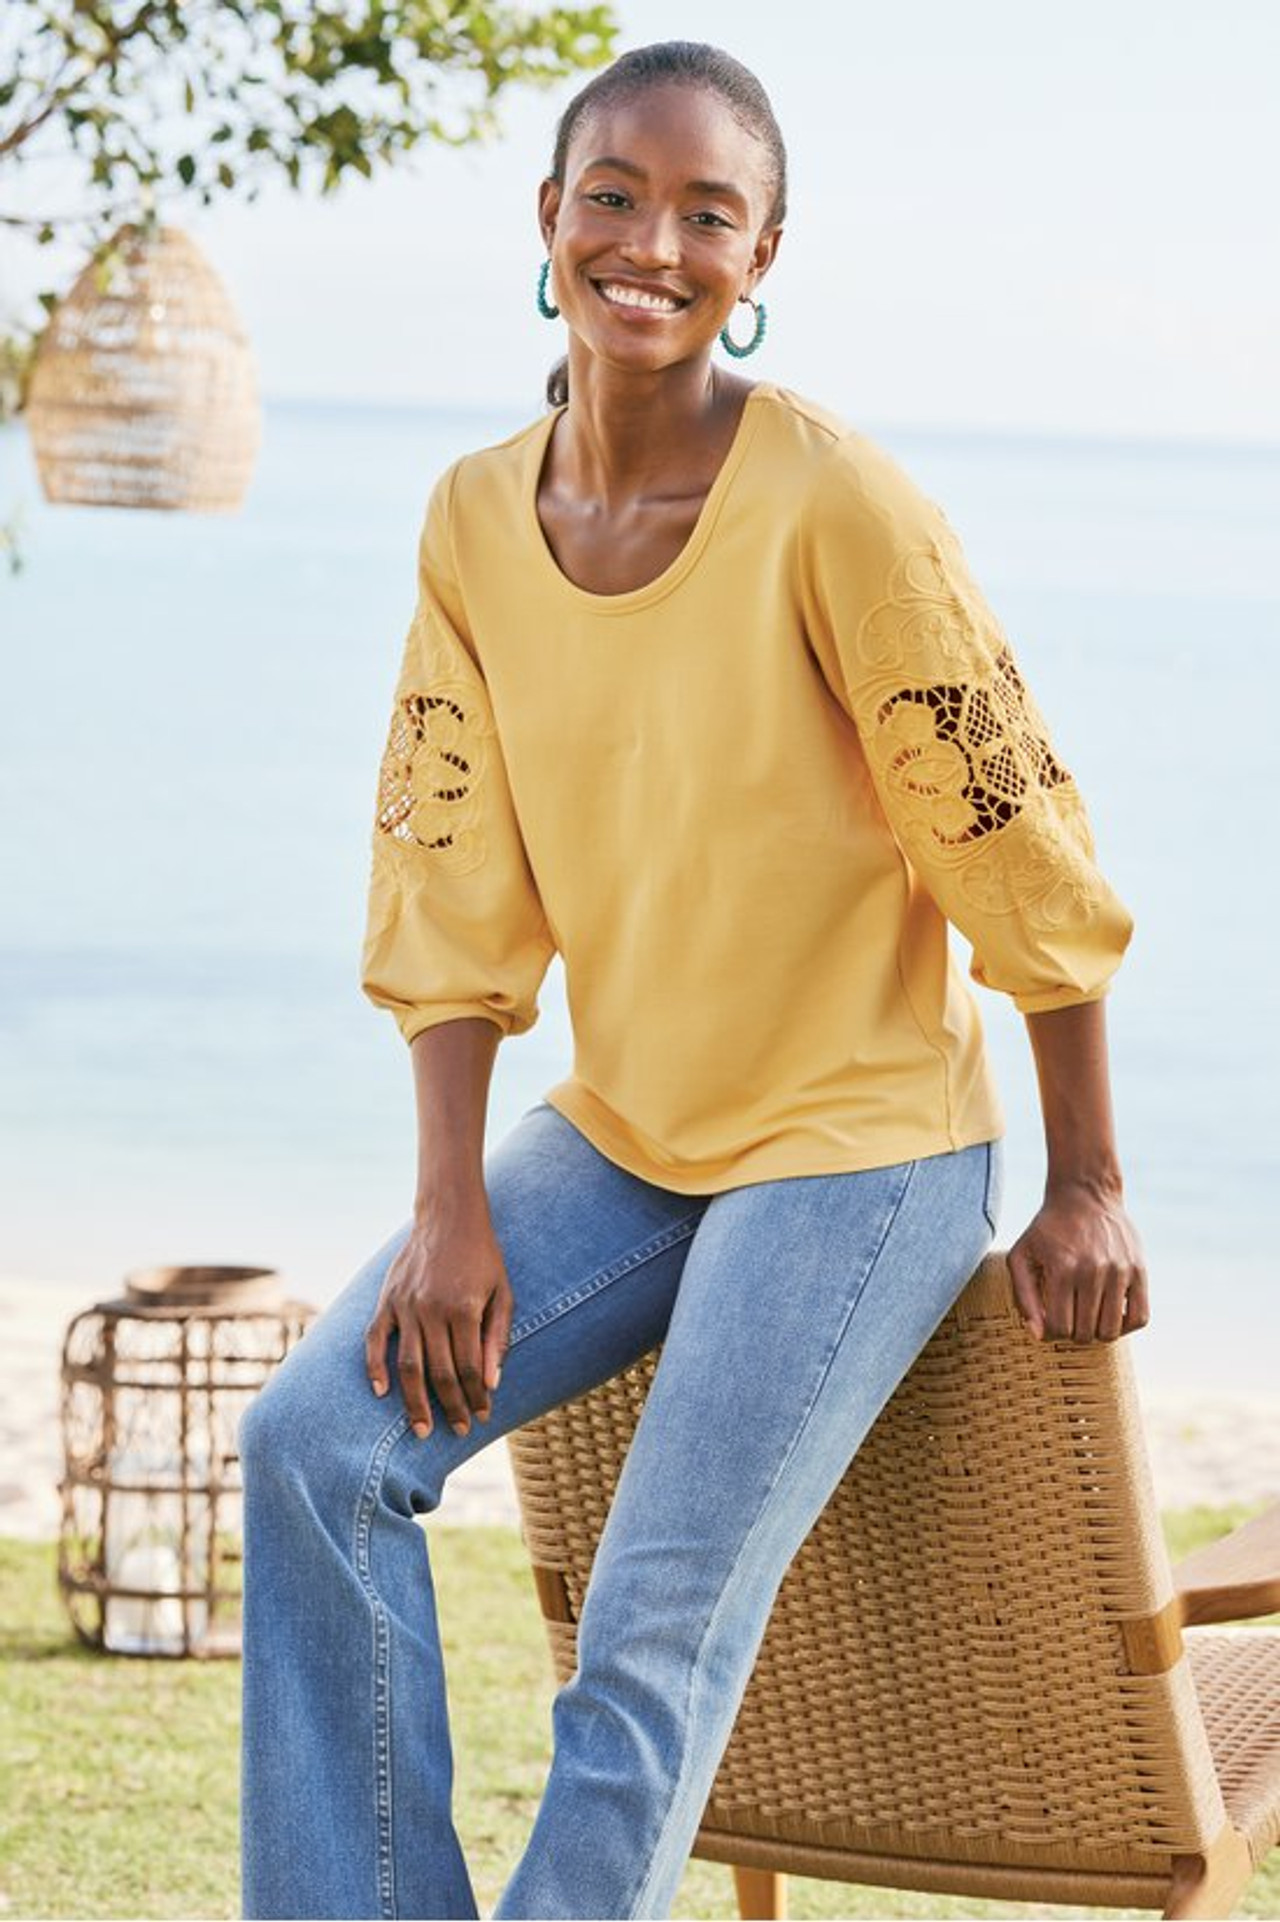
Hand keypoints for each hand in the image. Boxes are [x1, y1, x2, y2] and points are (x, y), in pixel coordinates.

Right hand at [363, 1196, 513, 1437]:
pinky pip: (375, 1339)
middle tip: (458, 1431)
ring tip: (422, 1429)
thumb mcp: (502, 1292)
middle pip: (439, 1373)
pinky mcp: (387, 1300)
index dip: (476, 1397)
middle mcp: (432, 1310)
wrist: (449, 1216)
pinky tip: (382, 1391)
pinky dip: (375, 1367)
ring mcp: (405, 1305)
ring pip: (407, 1365)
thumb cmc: (483, 1256)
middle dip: (450, 1407)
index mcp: (464, 1309)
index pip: (469, 1368)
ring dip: (415, 1401)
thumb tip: (491, 1383)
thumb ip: (497, 1337)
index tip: (482, 1417)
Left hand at [1007, 1182, 1148, 1343]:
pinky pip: (1140, 1317)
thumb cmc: (1048, 1230)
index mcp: (1062, 1268)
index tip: (1050, 1322)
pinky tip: (1110, 1313)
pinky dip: (1125, 1326)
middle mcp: (1093, 1271)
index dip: (1051, 1333)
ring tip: (1088, 1317)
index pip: (1059, 1327)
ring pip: (1111, 1330)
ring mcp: (1119, 1271)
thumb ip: (1024, 1297)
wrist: (1085, 1195)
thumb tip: (1039, 1334)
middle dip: (1073, 1333)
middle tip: (1069, 1317)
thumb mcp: (1021, 1256)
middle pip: (1085, 1333)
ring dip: (1097, 1332)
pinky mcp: (1139, 1270)